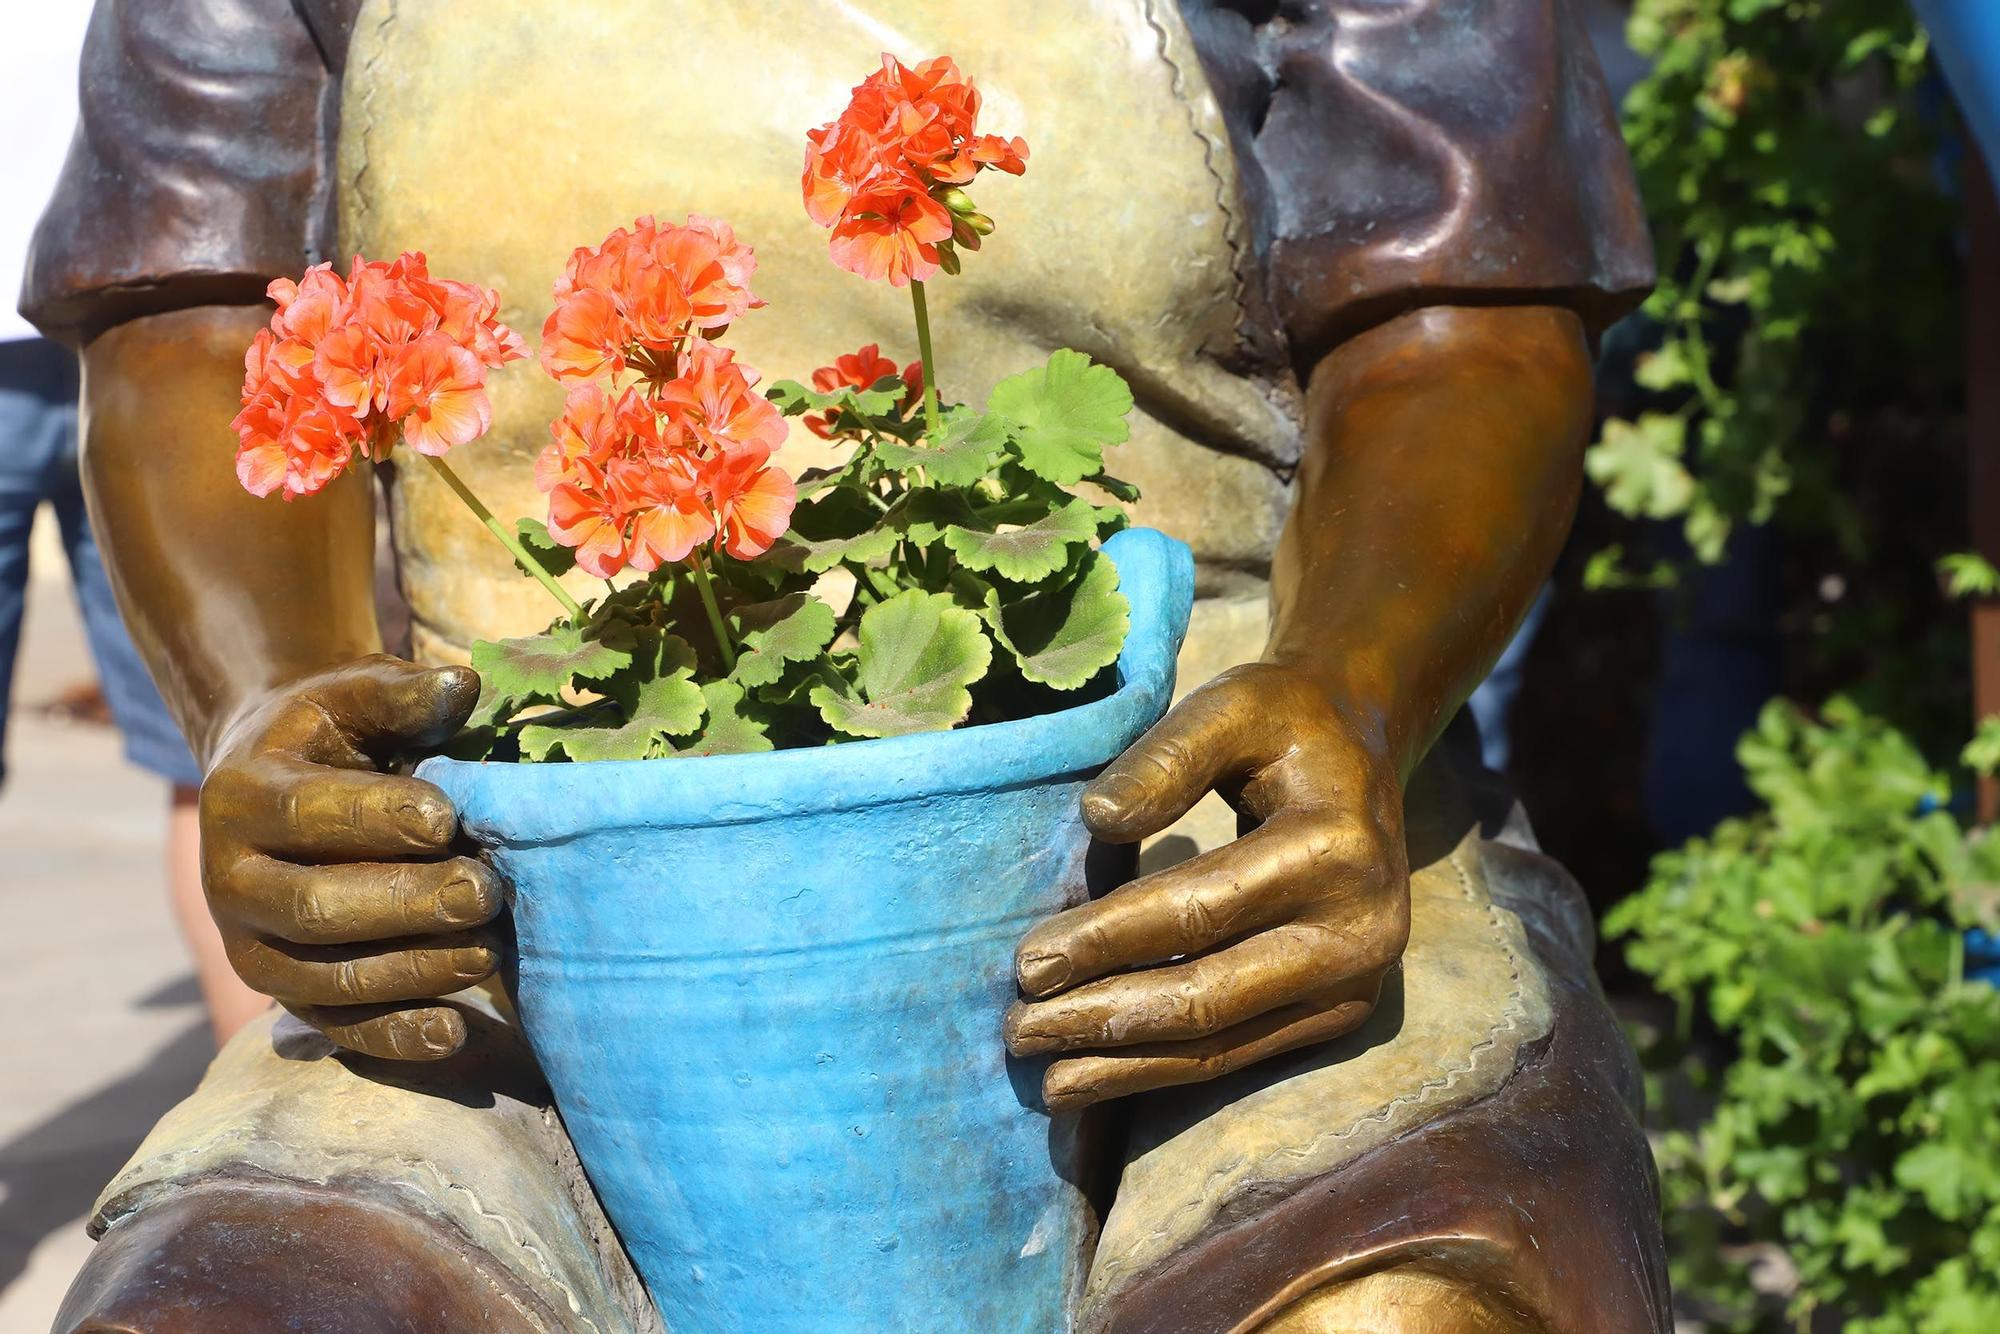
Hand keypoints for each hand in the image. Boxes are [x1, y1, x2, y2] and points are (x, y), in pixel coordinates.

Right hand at [199, 655, 501, 1058]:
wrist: (283, 783)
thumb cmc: (336, 734)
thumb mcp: (357, 696)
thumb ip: (404, 695)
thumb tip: (464, 686)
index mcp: (240, 797)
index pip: (306, 815)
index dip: (376, 819)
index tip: (447, 817)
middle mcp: (230, 881)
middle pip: (315, 907)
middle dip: (405, 904)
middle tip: (484, 891)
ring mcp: (252, 948)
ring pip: (327, 977)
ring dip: (413, 971)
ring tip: (488, 951)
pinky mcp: (287, 997)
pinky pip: (338, 1028)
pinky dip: (395, 1037)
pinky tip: (455, 1032)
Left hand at [1003, 663, 1409, 1110]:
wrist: (1363, 754)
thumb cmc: (1286, 724)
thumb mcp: (1233, 707)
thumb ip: (1167, 758)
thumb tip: (1096, 819)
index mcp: (1338, 848)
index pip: (1201, 908)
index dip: (1109, 939)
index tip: (1028, 961)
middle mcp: (1361, 931)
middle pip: (1209, 995)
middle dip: (1104, 1017)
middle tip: (1017, 1027)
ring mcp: (1356, 985)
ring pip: (1221, 1044)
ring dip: (1125, 1065)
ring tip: (1044, 1077)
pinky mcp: (1340, 1015)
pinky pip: (1239, 1053)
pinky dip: (1162, 1070)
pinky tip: (1096, 1076)